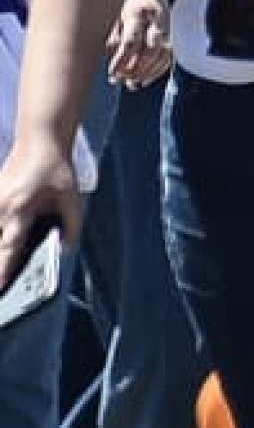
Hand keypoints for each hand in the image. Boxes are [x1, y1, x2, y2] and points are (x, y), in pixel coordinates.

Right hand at [0, 135, 82, 293]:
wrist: (40, 139)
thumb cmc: (56, 168)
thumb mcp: (71, 198)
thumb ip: (72, 225)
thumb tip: (66, 248)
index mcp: (20, 211)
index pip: (8, 248)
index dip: (2, 269)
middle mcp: (0, 209)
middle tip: (1, 289)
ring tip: (4, 272)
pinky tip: (5, 240)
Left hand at [105, 0, 170, 87]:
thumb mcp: (114, 11)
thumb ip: (113, 35)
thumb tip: (111, 60)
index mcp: (137, 12)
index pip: (131, 42)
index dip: (122, 60)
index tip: (112, 74)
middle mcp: (156, 19)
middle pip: (151, 50)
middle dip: (137, 69)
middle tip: (121, 80)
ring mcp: (167, 24)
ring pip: (163, 54)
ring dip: (148, 72)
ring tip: (132, 83)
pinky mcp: (171, 30)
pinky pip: (169, 54)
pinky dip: (158, 69)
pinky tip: (145, 78)